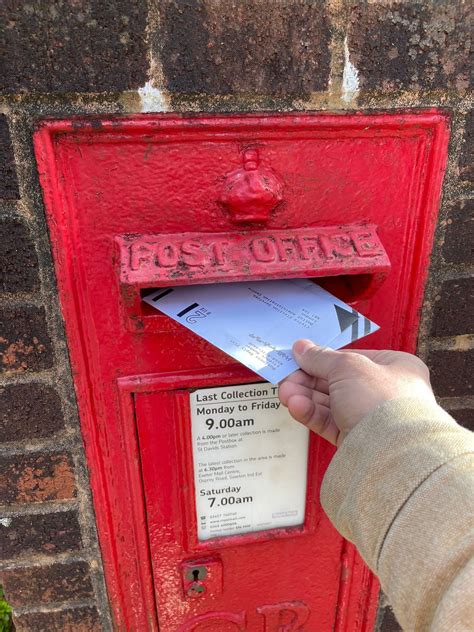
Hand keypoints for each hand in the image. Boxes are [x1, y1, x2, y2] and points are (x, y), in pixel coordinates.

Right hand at [278, 339, 435, 446]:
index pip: (352, 358)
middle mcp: (385, 393)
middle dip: (308, 379)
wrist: (393, 452)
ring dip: (305, 396)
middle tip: (285, 376)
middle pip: (337, 381)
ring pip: (330, 404)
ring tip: (285, 392)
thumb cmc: (382, 400)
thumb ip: (320, 357)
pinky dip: (311, 413)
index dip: (323, 357)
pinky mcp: (357, 441)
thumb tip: (301, 347)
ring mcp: (371, 419)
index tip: (298, 356)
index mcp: (395, 367)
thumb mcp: (347, 366)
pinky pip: (330, 423)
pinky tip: (295, 406)